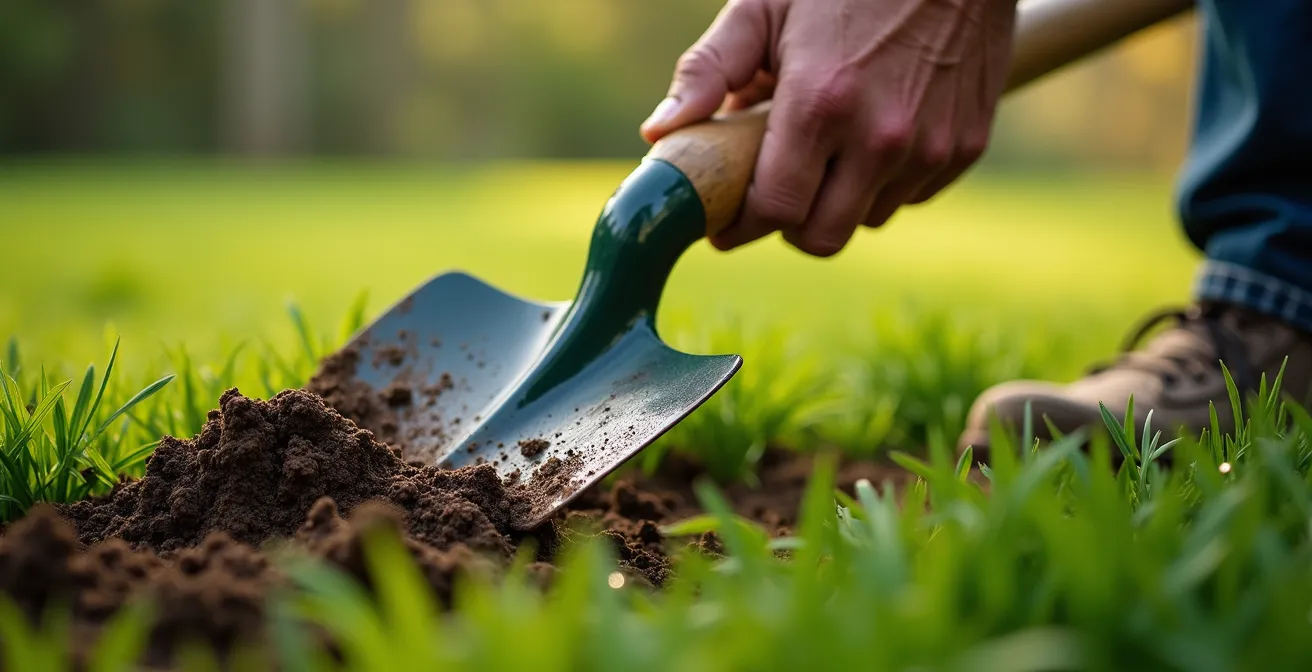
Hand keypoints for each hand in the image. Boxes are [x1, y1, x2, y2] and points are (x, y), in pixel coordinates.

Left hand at [640, 0, 1016, 256]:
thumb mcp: (765, 6)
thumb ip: (708, 71)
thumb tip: (658, 133)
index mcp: (822, 104)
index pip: (774, 210)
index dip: (740, 226)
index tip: (723, 223)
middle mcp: (882, 138)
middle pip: (821, 238)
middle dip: (788, 224)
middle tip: (772, 193)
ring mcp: (931, 147)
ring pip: (867, 220)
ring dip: (838, 200)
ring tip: (826, 148)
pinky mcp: (965, 147)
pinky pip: (910, 196)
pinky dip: (884, 182)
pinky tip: (871, 134)